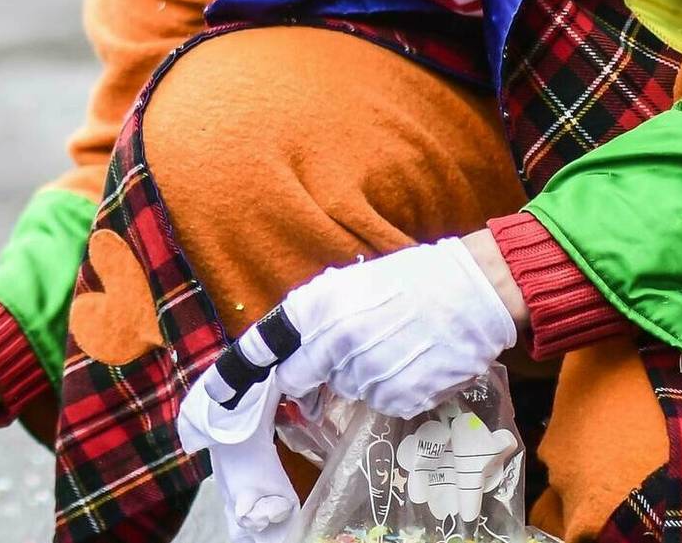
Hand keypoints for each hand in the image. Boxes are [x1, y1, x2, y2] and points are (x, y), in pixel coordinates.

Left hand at [178, 237, 517, 540]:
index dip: (233, 379)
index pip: (261, 350)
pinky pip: (380, 403)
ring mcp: (366, 373)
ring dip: (361, 377)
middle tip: (346, 352)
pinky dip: (392, 389)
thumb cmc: (410, 279)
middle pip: (300, 380)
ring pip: (345, 391)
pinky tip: (412, 360)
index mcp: (317, 307)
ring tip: (394, 344)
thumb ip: (315, 320)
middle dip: (312, 375)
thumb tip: (288, 356)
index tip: (209, 403)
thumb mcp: (350, 285)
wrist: (472, 290)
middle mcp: (334, 342)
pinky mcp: (397, 395)